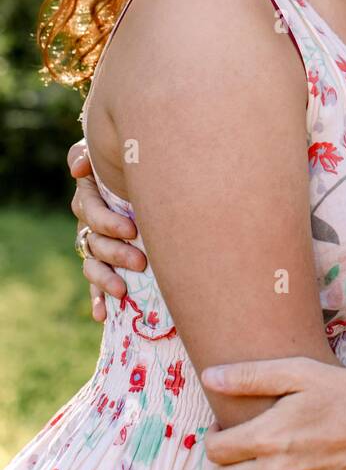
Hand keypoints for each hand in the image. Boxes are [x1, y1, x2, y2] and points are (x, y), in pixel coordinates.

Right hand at [68, 139, 146, 320]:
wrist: (144, 173)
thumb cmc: (126, 160)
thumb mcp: (109, 153)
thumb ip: (89, 155)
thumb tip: (78, 168)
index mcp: (89, 196)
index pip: (91, 211)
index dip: (108, 222)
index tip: (132, 229)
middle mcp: (89, 222)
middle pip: (95, 241)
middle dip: (116, 253)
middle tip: (141, 261)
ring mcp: (95, 243)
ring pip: (92, 264)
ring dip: (105, 280)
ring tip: (123, 291)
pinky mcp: (104, 261)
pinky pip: (94, 283)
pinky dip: (97, 299)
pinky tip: (102, 315)